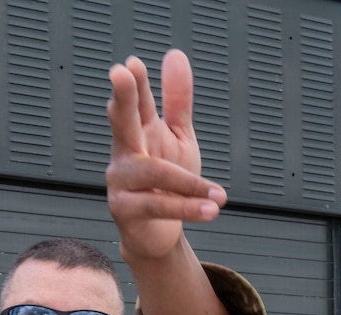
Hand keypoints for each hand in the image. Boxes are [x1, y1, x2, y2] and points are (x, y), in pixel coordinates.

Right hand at [105, 50, 227, 263]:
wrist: (157, 233)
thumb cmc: (167, 183)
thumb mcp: (178, 137)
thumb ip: (177, 100)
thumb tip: (175, 55)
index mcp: (138, 130)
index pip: (137, 102)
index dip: (135, 83)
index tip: (133, 64)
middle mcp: (124, 152)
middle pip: (121, 122)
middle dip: (123, 99)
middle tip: (120, 75)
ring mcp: (120, 181)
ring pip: (152, 173)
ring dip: (188, 184)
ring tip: (219, 195)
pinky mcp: (125, 211)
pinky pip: (159, 206)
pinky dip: (188, 208)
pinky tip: (211, 209)